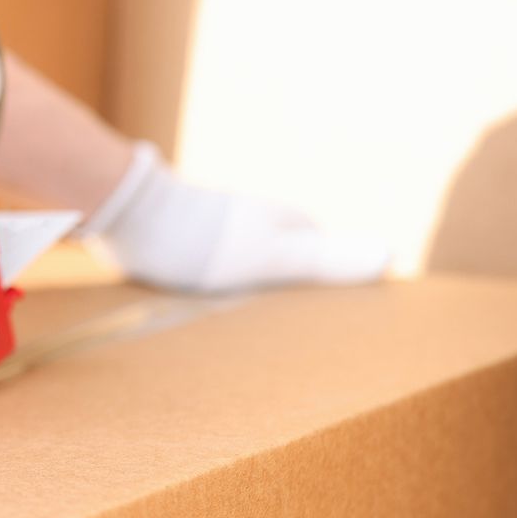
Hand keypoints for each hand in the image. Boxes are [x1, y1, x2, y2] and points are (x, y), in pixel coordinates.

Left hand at [86, 143, 389, 293]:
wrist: (128, 213)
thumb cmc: (202, 238)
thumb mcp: (271, 256)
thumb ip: (323, 260)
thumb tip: (388, 254)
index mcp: (274, 219)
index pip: (311, 241)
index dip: (322, 264)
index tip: (330, 295)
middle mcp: (245, 213)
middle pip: (274, 241)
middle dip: (282, 266)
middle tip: (286, 303)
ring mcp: (208, 218)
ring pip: (236, 246)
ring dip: (242, 269)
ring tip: (241, 304)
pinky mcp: (170, 227)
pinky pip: (199, 251)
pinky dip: (206, 270)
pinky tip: (193, 291)